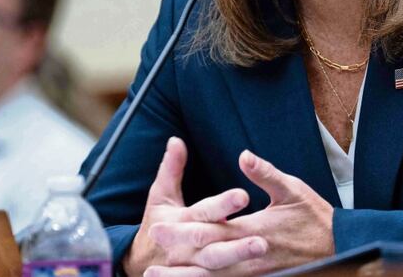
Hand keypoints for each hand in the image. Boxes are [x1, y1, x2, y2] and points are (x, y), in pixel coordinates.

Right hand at [123, 137, 268, 275]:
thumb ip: (172, 169)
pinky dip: (232, 274)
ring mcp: (190, 266)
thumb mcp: (161, 195)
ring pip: (215, 265)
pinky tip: (256, 272)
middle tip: (262, 238)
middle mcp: (185, 246)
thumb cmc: (158, 222)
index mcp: (179, 222)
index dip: (222, 204)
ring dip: (237, 258)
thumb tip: (176, 140)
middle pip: (211, 243)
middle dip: (236, 242)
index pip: (203, 212)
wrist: (141, 261)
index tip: (244, 195)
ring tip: (262, 248)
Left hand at [147, 150, 334, 275]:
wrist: (339, 248)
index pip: (212, 229)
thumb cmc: (314, 217)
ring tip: (156, 275)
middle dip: (174, 251)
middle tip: (150, 245)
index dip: (183, 228)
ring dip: (183, 276)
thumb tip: (243, 155)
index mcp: (255, 229)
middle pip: (205, 256)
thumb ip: (265, 174)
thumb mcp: (293, 189)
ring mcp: (254, 272)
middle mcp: (250, 255)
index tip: (158, 224)